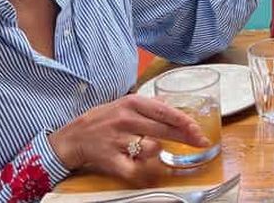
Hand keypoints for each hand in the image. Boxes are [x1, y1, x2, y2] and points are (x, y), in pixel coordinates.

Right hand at [48, 95, 206, 182]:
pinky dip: (141, 170)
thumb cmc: (103, 120)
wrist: (73, 137)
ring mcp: (118, 139)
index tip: (198, 129)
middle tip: (200, 142)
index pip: (165, 111)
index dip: (184, 121)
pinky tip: (140, 165)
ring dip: (156, 151)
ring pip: (151, 148)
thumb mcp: (125, 104)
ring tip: (146, 148)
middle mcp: (126, 119)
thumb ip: (150, 105)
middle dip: (186, 137)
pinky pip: (134, 169)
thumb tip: (173, 105)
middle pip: (164, 130)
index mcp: (132, 103)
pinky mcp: (110, 159)